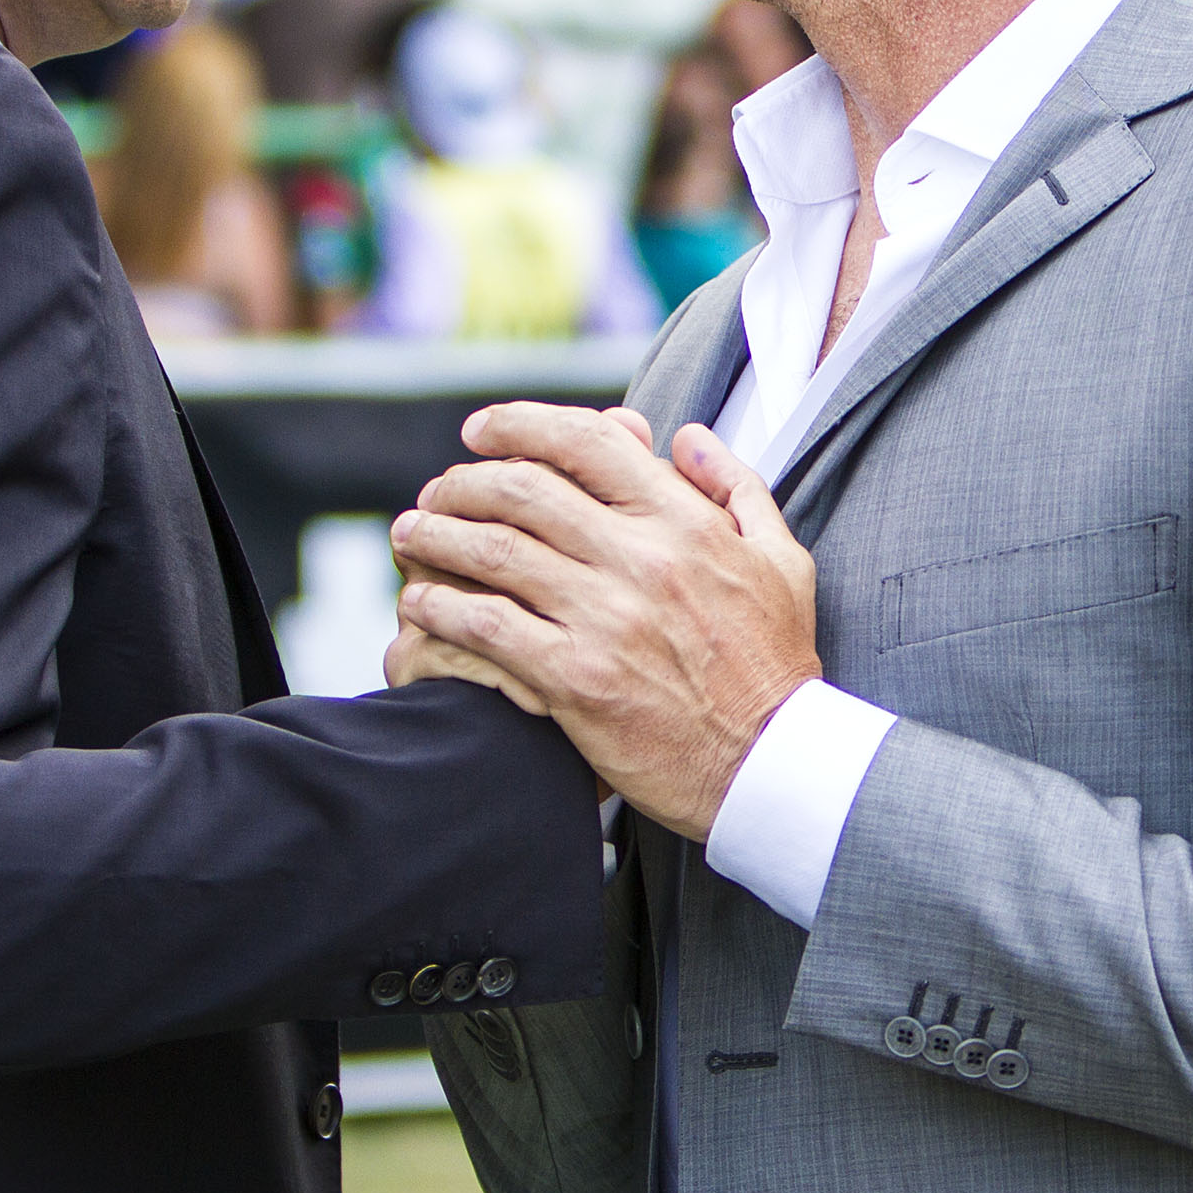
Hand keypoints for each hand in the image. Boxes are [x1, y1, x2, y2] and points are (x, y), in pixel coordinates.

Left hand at [385, 402, 819, 841]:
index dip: (521, 425)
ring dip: (438, 536)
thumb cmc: (775, 664)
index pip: (588, 443)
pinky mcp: (576, 679)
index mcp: (686, 523)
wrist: (770, 767)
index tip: (482, 430)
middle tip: (436, 488)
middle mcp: (642, 560)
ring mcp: (606, 619)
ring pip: (495, 552)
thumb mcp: (782, 560)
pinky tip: (420, 603)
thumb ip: (736, 487)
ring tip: (410, 533)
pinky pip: (487, 626)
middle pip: (524, 490)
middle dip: (465, 480)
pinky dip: (442, 607)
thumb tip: (685, 436)